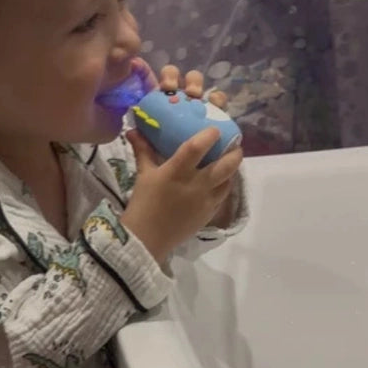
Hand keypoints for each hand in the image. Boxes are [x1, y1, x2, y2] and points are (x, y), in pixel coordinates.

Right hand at [121, 64, 242, 261]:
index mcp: (176, 172)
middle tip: (233, 144)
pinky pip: (223, 194)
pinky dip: (224, 184)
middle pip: (226, 164)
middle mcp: (195, 184)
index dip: (210, 135)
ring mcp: (206, 200)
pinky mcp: (210, 213)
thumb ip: (143, 150)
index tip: (215, 128)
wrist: (147, 238)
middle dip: (234, 151)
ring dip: (232, 167)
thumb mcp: (144, 175)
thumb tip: (133, 130)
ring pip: (229, 179)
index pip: (197, 148)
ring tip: (229, 160)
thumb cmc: (143, 203)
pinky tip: (220, 180)